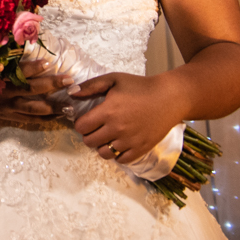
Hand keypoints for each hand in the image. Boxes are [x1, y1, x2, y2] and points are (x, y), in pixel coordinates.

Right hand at [0, 59, 73, 120]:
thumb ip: (6, 52)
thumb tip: (21, 29)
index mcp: (0, 77)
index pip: (18, 71)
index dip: (32, 67)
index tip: (47, 62)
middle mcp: (5, 92)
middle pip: (31, 89)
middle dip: (51, 84)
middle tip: (69, 80)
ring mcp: (9, 107)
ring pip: (34, 108)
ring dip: (53, 106)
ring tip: (70, 105)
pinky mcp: (11, 117)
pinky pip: (32, 120)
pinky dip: (47, 118)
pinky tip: (60, 115)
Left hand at [70, 72, 185, 163]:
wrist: (169, 98)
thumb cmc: (140, 86)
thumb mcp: (113, 80)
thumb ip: (90, 86)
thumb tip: (71, 93)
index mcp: (108, 111)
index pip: (82, 127)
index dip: (81, 123)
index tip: (87, 119)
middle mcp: (117, 129)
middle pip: (90, 142)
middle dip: (89, 135)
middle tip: (97, 128)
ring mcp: (129, 141)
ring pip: (104, 153)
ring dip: (102, 146)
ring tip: (108, 136)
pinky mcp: (141, 149)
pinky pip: (121, 160)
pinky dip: (117, 154)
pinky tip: (119, 143)